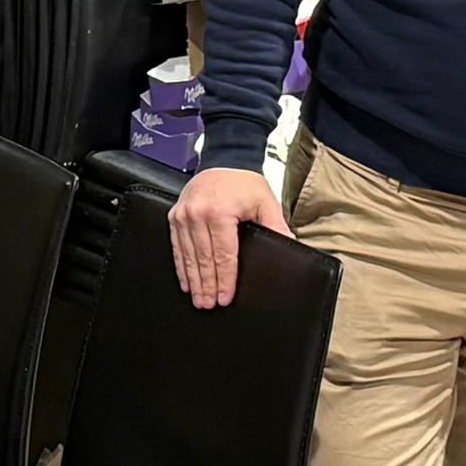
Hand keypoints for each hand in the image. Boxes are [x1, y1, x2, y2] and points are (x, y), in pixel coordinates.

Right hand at [167, 165, 290, 308]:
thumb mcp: (266, 202)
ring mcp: (183, 215)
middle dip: (207, 286)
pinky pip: (177, 246)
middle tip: (209, 305)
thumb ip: (277, 226)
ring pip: (188, 256)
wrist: (224, 160)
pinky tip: (186, 282)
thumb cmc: (245, 182)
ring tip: (198, 299)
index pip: (223, 255)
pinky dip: (181, 266)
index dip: (224, 279)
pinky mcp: (175, 216)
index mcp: (220, 212)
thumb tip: (290, 246)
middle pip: (203, 259)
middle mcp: (198, 214)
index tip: (225, 298)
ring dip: (193, 280)